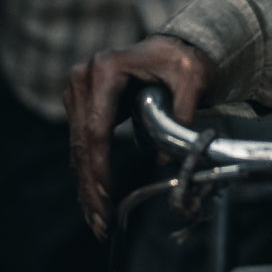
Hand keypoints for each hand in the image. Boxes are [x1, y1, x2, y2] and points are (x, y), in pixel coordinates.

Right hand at [66, 36, 212, 238]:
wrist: (172, 48)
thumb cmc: (182, 61)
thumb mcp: (192, 77)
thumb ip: (184, 109)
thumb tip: (167, 157)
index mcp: (106, 69)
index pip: (97, 128)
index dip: (99, 166)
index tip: (106, 196)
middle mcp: (83, 79)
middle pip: (83, 143)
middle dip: (92, 187)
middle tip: (100, 223)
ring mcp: (79, 93)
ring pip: (79, 150)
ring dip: (88, 187)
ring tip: (98, 222)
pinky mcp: (82, 106)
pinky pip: (83, 146)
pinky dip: (89, 175)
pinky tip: (95, 202)